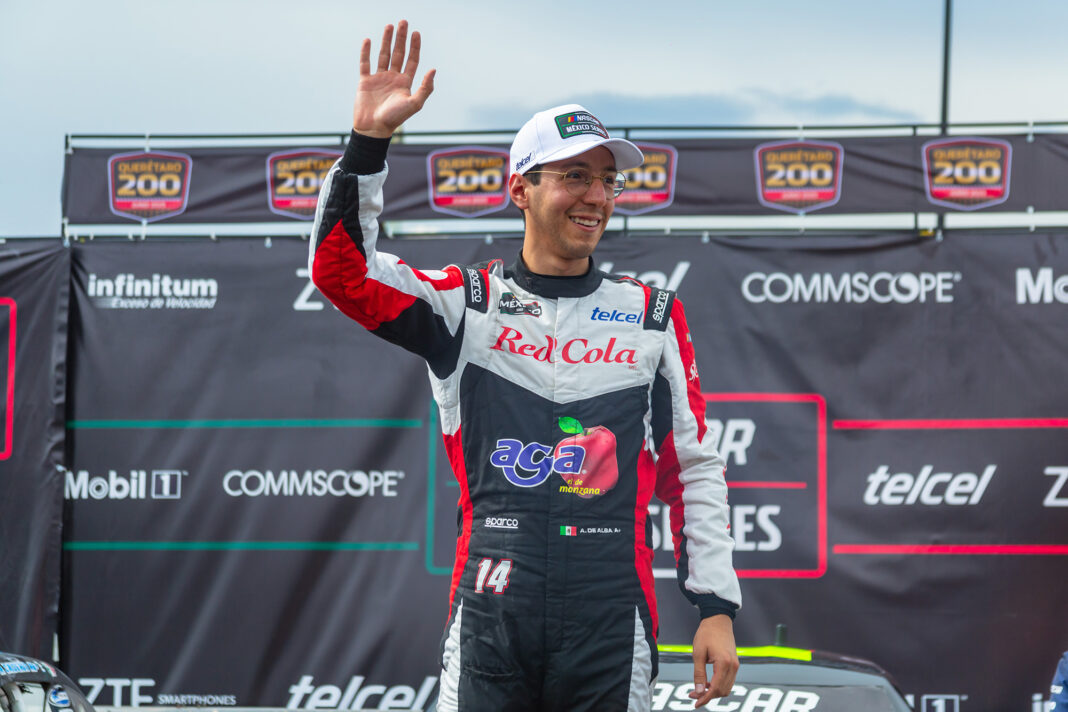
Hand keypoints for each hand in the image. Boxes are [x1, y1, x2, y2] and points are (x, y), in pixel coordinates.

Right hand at [353, 20, 435, 137]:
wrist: (374, 128)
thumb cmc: (395, 119)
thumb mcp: (414, 104)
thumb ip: (425, 88)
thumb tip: (433, 69)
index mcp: (405, 83)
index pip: (412, 60)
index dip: (415, 46)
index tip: (416, 33)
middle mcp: (393, 78)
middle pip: (398, 53)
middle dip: (401, 38)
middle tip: (403, 22)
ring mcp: (379, 78)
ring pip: (383, 55)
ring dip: (386, 40)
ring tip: (389, 26)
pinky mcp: (365, 81)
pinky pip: (365, 63)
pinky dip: (366, 52)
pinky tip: (368, 40)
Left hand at [688, 614, 738, 706]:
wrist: (718, 620)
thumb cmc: (707, 634)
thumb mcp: (698, 653)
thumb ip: (699, 674)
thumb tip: (699, 692)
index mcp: (724, 663)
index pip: (716, 689)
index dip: (705, 699)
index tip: (696, 704)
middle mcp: (733, 666)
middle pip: (722, 691)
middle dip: (708, 696)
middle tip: (693, 695)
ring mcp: (735, 665)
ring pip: (726, 688)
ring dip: (713, 692)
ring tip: (699, 689)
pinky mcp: (734, 664)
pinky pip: (728, 680)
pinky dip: (718, 685)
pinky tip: (707, 683)